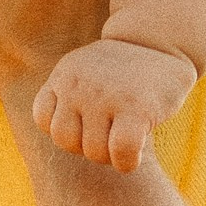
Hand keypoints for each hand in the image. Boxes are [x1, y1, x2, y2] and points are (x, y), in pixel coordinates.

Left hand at [32, 36, 196, 172]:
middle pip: (66, 141)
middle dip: (88, 147)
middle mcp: (79, 83)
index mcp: (64, 75)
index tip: (88, 123)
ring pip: (94, 151)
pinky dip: (127, 163)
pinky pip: (121, 152)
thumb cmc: (124, 72)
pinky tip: (137, 153)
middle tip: (110, 135)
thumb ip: (66, 99)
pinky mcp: (135, 108)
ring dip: (111, 157)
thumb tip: (59, 138)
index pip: (43, 118)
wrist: (162, 43)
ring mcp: (105, 95)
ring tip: (125, 138)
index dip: (67, 130)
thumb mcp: (85, 73)